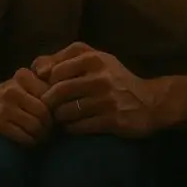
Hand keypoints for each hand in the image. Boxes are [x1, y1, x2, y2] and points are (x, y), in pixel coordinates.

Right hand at [0, 68, 51, 145]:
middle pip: (44, 112)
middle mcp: (15, 91)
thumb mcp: (20, 84)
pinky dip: (30, 142)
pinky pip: (23, 137)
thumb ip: (40, 87)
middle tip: (51, 131)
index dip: (55, 107)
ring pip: (35, 126)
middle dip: (50, 125)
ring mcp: (6, 108)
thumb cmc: (4, 96)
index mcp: (23, 78)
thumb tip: (64, 102)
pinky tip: (30, 141)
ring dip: (41, 136)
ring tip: (42, 137)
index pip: (49, 94)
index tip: (55, 115)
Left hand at [37, 42, 163, 137]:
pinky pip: (78, 127)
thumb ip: (65, 57)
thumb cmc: (115, 78)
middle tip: (52, 107)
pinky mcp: (111, 120)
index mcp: (94, 58)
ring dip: (60, 117)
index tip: (51, 89)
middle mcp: (100, 77)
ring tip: (64, 117)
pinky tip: (75, 125)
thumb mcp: (96, 59)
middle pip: (58, 92)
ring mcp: (106, 100)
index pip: (55, 72)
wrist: (150, 102)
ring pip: (66, 112)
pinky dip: (71, 128)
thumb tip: (36, 68)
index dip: (48, 83)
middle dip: (51, 102)